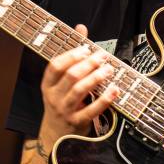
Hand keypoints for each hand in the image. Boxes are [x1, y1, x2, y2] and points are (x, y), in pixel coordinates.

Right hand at [40, 24, 117, 143]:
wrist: (56, 135)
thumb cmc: (61, 102)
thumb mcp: (61, 82)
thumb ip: (72, 55)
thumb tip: (81, 27)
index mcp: (48, 84)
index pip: (55, 66)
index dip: (71, 55)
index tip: (87, 48)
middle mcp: (54, 96)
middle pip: (71, 76)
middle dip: (89, 64)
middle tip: (103, 57)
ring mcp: (65, 110)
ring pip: (80, 91)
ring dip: (97, 78)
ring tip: (109, 70)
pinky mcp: (77, 122)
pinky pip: (92, 110)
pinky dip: (105, 99)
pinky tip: (115, 90)